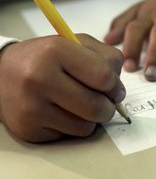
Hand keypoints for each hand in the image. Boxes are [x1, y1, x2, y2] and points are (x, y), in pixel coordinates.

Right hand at [0, 34, 123, 141]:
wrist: (1, 72)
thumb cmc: (44, 56)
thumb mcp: (75, 42)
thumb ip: (105, 57)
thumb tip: (120, 89)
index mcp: (55, 51)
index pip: (103, 76)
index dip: (115, 85)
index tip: (114, 87)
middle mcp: (39, 79)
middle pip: (96, 106)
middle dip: (108, 106)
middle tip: (105, 101)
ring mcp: (32, 108)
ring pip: (85, 126)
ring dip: (91, 118)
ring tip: (80, 102)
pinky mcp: (28, 130)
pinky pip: (68, 136)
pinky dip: (73, 126)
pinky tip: (61, 111)